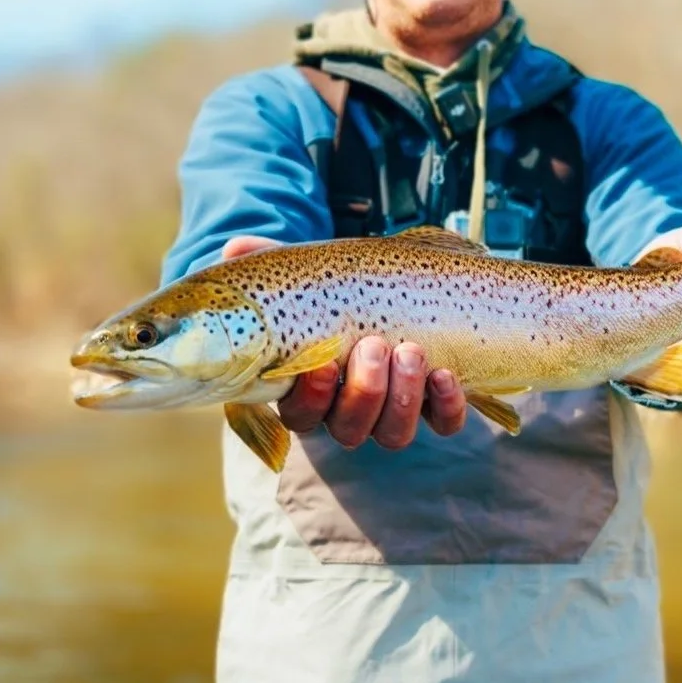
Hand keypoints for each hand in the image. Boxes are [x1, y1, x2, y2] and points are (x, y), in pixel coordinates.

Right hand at [219, 237, 468, 448]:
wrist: (402, 288)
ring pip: (393, 434)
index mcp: (311, 390)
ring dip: (402, 396)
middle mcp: (350, 410)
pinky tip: (445, 374)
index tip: (321, 362)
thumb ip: (269, 264)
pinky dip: (446, 407)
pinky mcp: (436, 406)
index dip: (309, 397)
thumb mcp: (305, 273)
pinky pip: (443, 425)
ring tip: (410, 350)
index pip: (300, 416)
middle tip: (373, 345)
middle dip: (364, 391)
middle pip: (350, 430)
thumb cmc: (340, 289)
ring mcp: (394, 412)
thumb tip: (235, 249)